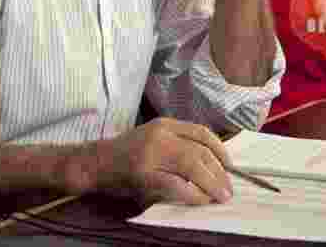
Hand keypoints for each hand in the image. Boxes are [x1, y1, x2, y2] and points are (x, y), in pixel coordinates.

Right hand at [93, 118, 232, 205]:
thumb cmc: (126, 155)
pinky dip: (192, 194)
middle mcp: (160, 134)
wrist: (94, 162)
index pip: (201, 133)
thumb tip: (212, 165)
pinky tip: (200, 201)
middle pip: (200, 151)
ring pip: (192, 165)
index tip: (230, 167)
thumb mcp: (153, 140)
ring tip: (220, 197)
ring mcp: (151, 153)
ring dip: (211, 183)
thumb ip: (177, 146)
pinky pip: (176, 184)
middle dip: (219, 172)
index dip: (220, 150)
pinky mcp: (143, 173)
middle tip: (228, 189)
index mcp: (165, 124)